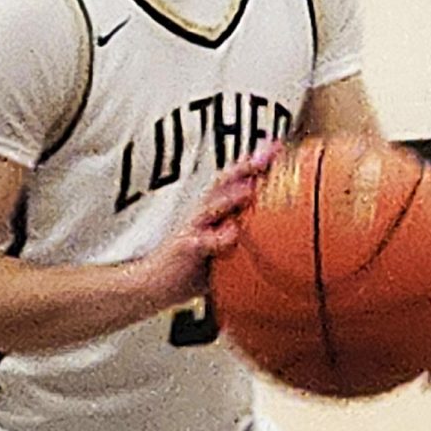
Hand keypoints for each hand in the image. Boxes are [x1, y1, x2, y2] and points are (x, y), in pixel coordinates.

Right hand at [133, 142, 284, 310]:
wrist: (151, 284)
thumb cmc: (189, 265)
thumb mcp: (218, 245)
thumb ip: (241, 235)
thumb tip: (279, 238)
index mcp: (212, 209)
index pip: (234, 179)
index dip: (254, 161)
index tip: (277, 146)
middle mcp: (201, 213)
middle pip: (223, 182)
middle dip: (245, 166)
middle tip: (268, 154)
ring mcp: (193, 229)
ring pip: (212, 206)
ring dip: (231, 196)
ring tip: (251, 187)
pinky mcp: (186, 248)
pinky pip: (204, 242)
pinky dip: (219, 237)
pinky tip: (233, 232)